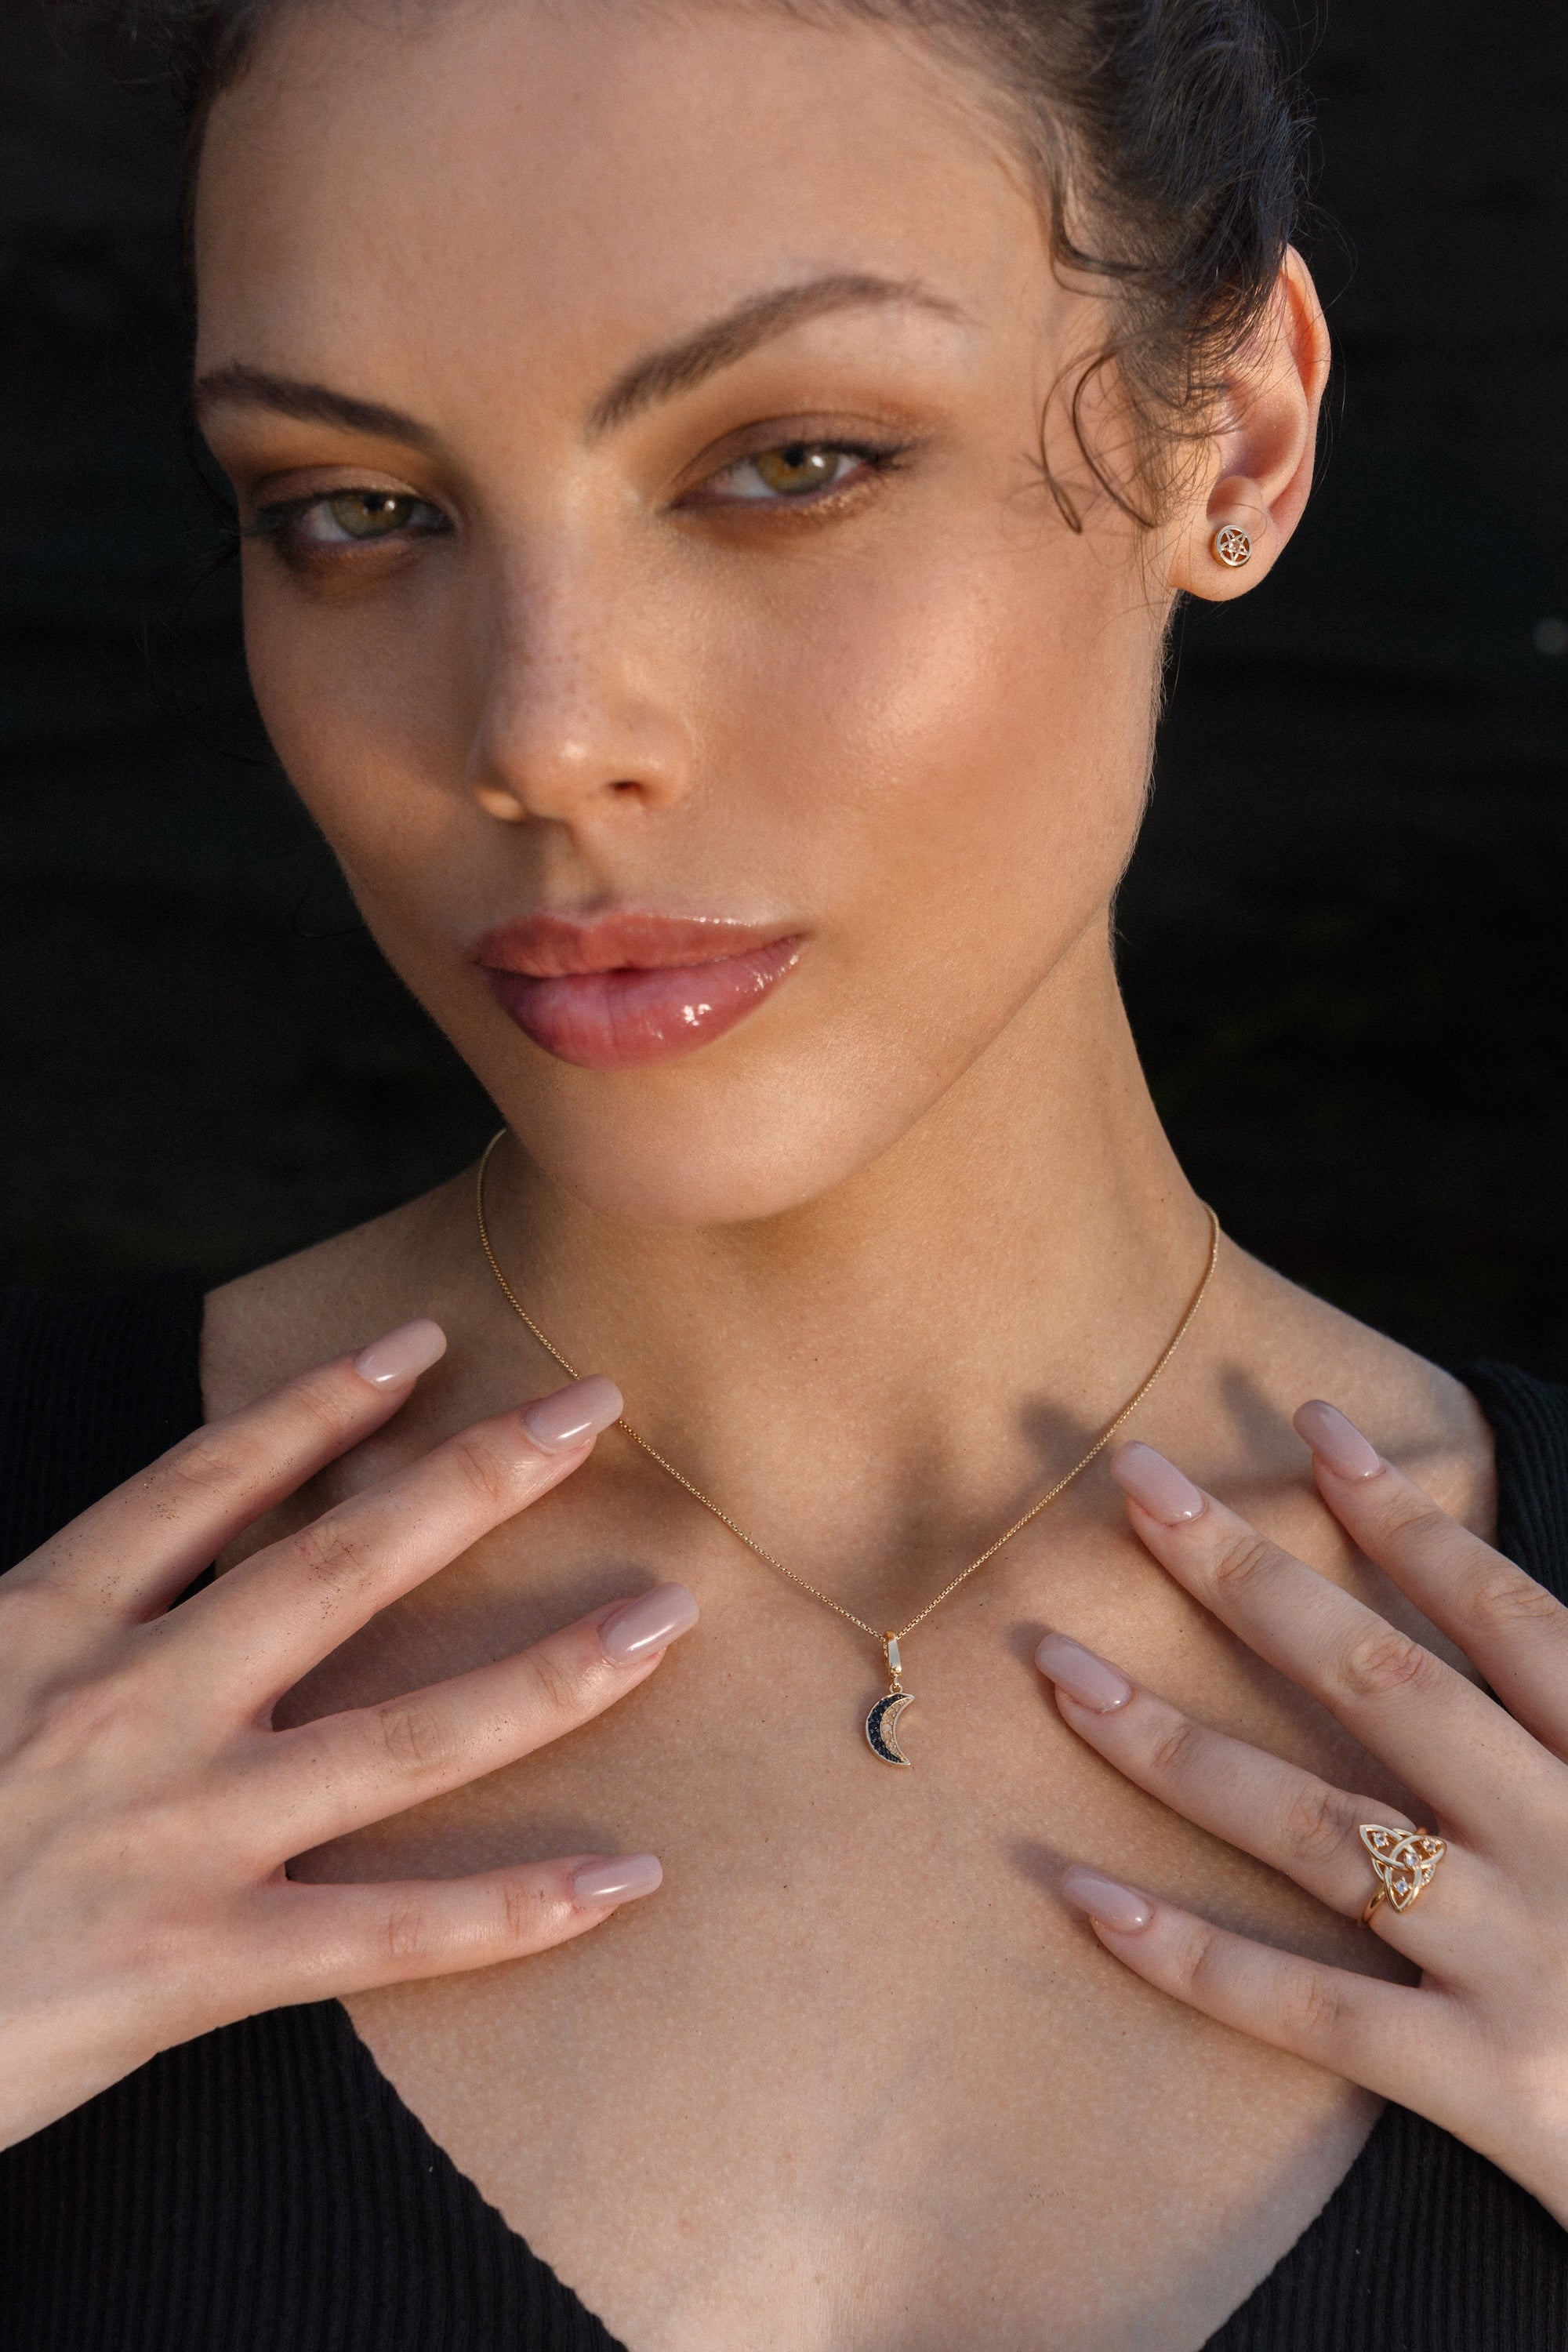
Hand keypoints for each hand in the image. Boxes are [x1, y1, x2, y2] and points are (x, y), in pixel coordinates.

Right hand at [0, 1320, 697, 2149]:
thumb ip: (48, 1611)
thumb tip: (138, 1553)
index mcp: (47, 1627)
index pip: (208, 1484)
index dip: (321, 1406)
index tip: (421, 1345)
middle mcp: (129, 1708)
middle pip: (337, 1569)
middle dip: (478, 1480)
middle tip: (596, 1408)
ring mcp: (171, 1837)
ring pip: (401, 1738)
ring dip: (547, 1674)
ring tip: (664, 1622)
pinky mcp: (191, 1970)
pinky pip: (387, 1935)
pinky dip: (514, 1910)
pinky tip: (627, 1878)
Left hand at [1036, 1402, 1567, 2219]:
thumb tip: (1502, 1622)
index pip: (1501, 1613)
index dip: (1405, 1518)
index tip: (1311, 1427)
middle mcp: (1565, 1838)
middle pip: (1379, 1683)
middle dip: (1247, 1575)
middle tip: (1133, 1483)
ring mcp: (1520, 1959)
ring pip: (1315, 1831)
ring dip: (1174, 1745)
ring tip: (1061, 1673)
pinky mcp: (1487, 2083)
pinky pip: (1310, 2009)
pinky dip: (1193, 1955)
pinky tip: (1083, 1894)